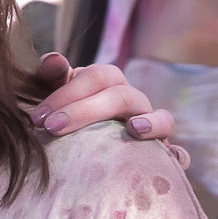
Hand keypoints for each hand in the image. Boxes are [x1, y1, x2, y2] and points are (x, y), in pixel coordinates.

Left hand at [27, 54, 187, 166]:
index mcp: (107, 83)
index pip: (96, 76)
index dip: (68, 93)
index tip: (38, 118)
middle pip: (120, 96)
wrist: (76, 147)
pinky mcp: (161, 153)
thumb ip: (51, 77)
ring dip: (152, 122)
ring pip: (162, 118)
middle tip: (52, 128)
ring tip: (133, 129)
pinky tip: (172, 158)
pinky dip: (179, 154)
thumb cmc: (61, 114)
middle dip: (85, 111)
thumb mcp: (53, 95)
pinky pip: (179, 153)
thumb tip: (52, 60)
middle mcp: (132, 100)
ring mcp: (151, 125)